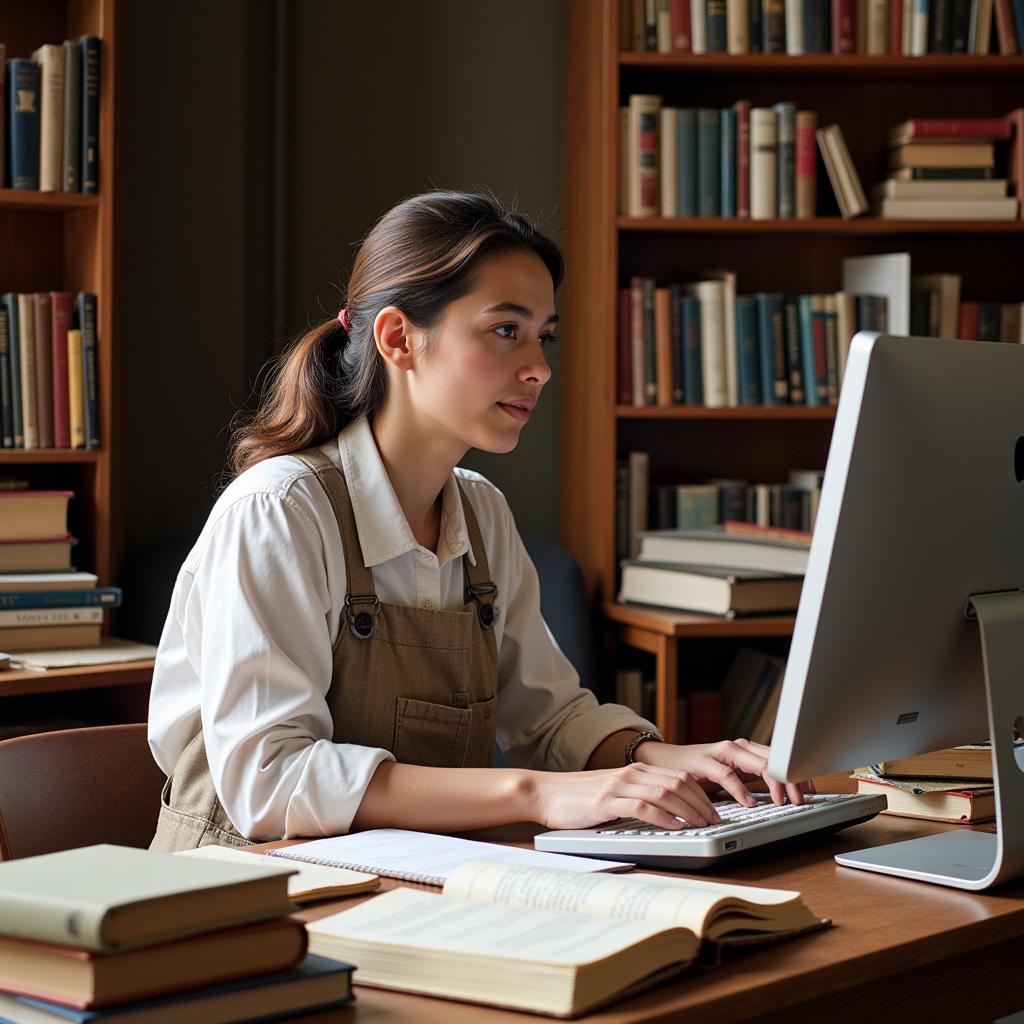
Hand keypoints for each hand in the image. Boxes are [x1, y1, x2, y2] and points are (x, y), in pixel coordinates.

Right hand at [527, 762, 724, 830]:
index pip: (678, 776)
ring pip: (665, 793)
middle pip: (678, 783)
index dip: (701, 794)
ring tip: (702, 825)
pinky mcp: (606, 802)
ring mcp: (618, 786)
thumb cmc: (577, 797)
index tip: (713, 811)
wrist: (545, 793)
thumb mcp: (613, 792)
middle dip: (702, 803)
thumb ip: (637, 795)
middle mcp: (630, 774)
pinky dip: (664, 818)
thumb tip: (666, 812)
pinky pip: (643, 807)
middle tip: (715, 821)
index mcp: (635, 770)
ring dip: (689, 811)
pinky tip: (675, 827)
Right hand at [635, 738, 815, 807]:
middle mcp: (737, 747)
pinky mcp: (704, 762)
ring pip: (756, 763)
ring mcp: (721, 752)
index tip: (812, 789)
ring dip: (772, 781)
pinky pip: (726, 774)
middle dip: (791, 778)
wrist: (664, 761)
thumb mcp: (734, 776)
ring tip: (784, 800)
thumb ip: (755, 781)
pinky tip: (749, 802)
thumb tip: (787, 794)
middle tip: (803, 798)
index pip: (780, 758)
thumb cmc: (700, 772)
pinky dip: (739, 789)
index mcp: (747, 750)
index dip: (797, 772)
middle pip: (773, 758)